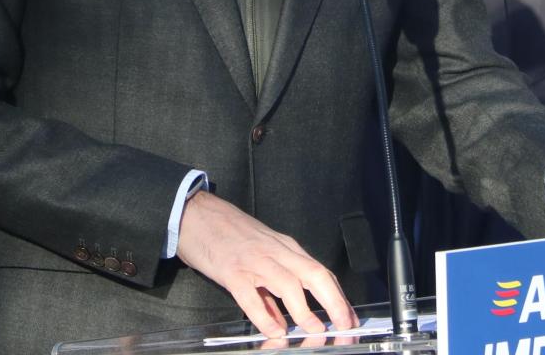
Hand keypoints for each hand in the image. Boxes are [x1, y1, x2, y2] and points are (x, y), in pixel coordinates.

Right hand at [176, 191, 356, 338]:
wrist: (196, 213)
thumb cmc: (228, 233)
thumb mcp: (259, 254)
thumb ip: (272, 288)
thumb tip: (285, 321)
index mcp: (284, 247)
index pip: (320, 272)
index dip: (338, 297)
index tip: (348, 318)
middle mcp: (275, 252)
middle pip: (313, 274)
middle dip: (333, 302)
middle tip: (344, 326)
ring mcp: (253, 261)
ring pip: (288, 284)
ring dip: (304, 310)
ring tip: (313, 331)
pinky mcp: (231, 270)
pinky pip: (252, 296)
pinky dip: (265, 316)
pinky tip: (274, 331)